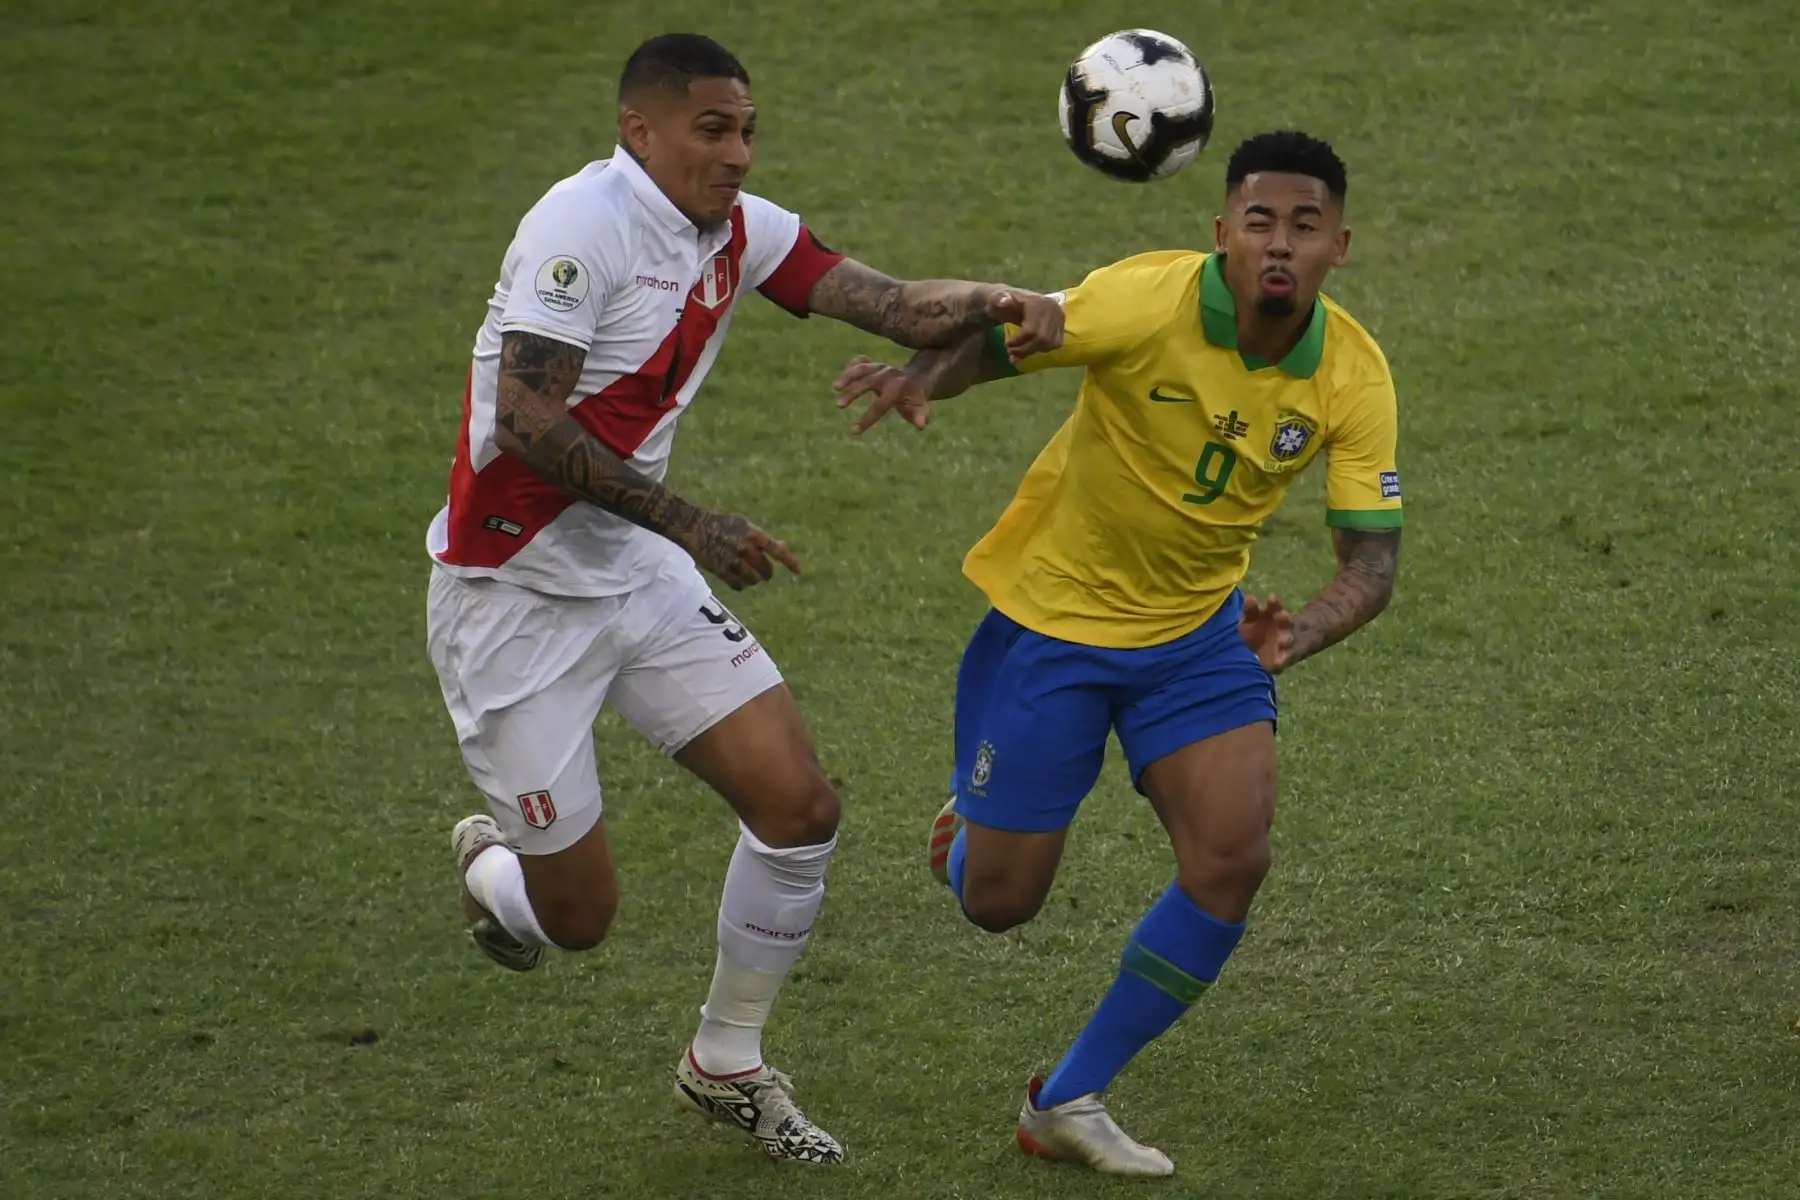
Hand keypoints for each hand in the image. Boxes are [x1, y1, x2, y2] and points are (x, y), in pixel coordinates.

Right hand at [682, 511, 801, 590]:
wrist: (695, 527)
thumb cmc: (723, 525)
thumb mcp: (745, 525)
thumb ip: (763, 538)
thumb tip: (784, 547)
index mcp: (753, 535)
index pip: (778, 550)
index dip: (790, 562)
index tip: (799, 571)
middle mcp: (746, 549)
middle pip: (766, 571)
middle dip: (765, 573)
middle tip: (760, 571)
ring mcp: (733, 561)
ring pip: (753, 580)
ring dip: (753, 579)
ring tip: (746, 573)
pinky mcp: (722, 571)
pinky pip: (739, 586)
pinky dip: (741, 585)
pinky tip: (737, 579)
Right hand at [832, 354, 930, 432]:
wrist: (918, 379)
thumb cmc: (915, 399)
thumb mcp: (920, 408)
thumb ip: (920, 416)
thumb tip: (921, 426)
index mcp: (898, 388)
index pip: (880, 404)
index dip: (867, 418)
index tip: (854, 431)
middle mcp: (888, 375)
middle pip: (868, 382)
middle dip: (853, 392)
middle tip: (839, 405)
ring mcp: (880, 367)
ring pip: (862, 368)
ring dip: (847, 376)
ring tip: (835, 387)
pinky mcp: (874, 363)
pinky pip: (861, 361)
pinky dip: (851, 365)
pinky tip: (841, 378)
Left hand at [985, 288, 1063, 360]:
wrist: (1014, 300)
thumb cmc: (1003, 302)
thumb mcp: (997, 298)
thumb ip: (999, 299)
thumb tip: (1003, 302)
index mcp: (1037, 302)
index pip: (1032, 330)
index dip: (1019, 341)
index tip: (1007, 344)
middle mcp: (1052, 309)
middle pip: (1042, 338)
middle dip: (1025, 349)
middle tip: (1011, 352)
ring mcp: (1059, 318)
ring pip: (1050, 343)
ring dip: (1033, 351)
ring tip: (1018, 352)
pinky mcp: (1061, 325)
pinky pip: (1056, 343)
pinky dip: (1042, 349)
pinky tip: (1030, 349)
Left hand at [1239, 593, 1293, 672]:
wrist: (1259, 650)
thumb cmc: (1252, 630)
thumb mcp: (1248, 619)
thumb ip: (1249, 609)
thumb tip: (1251, 598)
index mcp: (1273, 614)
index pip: (1276, 606)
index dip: (1274, 602)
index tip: (1271, 597)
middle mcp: (1281, 626)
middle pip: (1286, 621)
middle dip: (1284, 618)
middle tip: (1280, 615)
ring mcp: (1283, 642)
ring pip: (1287, 639)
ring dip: (1285, 640)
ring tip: (1280, 642)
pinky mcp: (1282, 658)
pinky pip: (1283, 659)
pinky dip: (1281, 661)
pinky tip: (1276, 663)